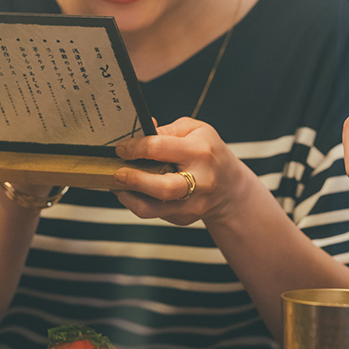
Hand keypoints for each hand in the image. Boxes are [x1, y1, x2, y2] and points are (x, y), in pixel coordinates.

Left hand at [113, 118, 249, 225]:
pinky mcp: (183, 218)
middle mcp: (199, 181)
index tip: (122, 148)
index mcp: (200, 152)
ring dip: (129, 197)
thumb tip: (140, 133)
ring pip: (152, 209)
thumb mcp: (196, 131)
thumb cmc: (210, 153)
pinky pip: (153, 213)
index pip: (159, 148)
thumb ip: (167, 130)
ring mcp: (192, 204)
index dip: (135, 147)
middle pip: (162, 188)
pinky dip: (138, 201)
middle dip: (134, 180)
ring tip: (118, 185)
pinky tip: (134, 191)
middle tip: (118, 172)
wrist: (230, 187)